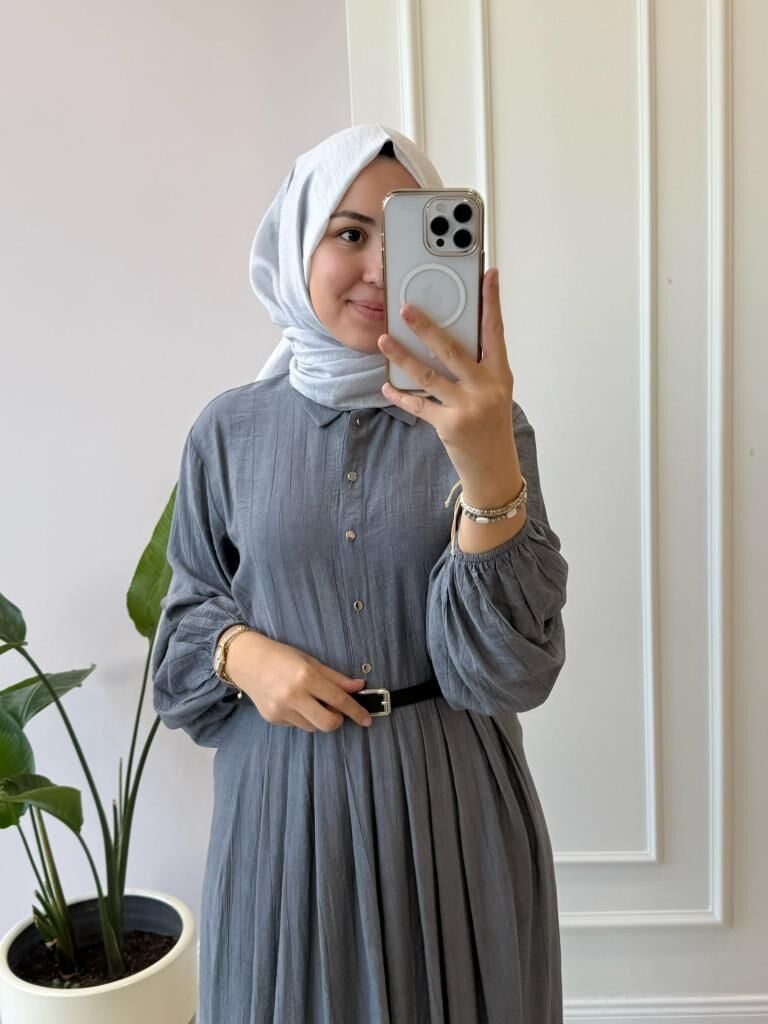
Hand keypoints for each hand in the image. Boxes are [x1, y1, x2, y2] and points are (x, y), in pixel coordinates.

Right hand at [226, 631, 373, 731]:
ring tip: (309, 700)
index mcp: (305, 677)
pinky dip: (302, 717)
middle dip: (337, 720)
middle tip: (336, 710)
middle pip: (327, 723)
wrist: (247, 661)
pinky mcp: (272, 719)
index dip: (356, 711)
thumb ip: (336, 678)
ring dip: (317, 718)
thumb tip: (359, 687)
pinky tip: (292, 702)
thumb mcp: (311, 662)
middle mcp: (293, 696)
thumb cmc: (282, 657)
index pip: (338, 699)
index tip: (367, 719)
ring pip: (312, 726)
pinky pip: (297, 725)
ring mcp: (281, 710)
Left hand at [377, 268, 516, 487]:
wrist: (493, 468)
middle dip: (426, 327)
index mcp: (500, 374)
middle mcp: (486, 389)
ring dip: (403, 357)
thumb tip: (445, 337)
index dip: (492, 301)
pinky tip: (386, 384)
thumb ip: (477, 366)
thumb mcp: (494, 392)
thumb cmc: (491, 425)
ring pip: (429, 376)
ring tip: (384, 340)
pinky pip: (419, 404)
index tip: (488, 274)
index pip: (496, 331)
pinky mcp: (449, 425)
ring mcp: (468, 407)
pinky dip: (400, 395)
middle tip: (405, 308)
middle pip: (452, 350)